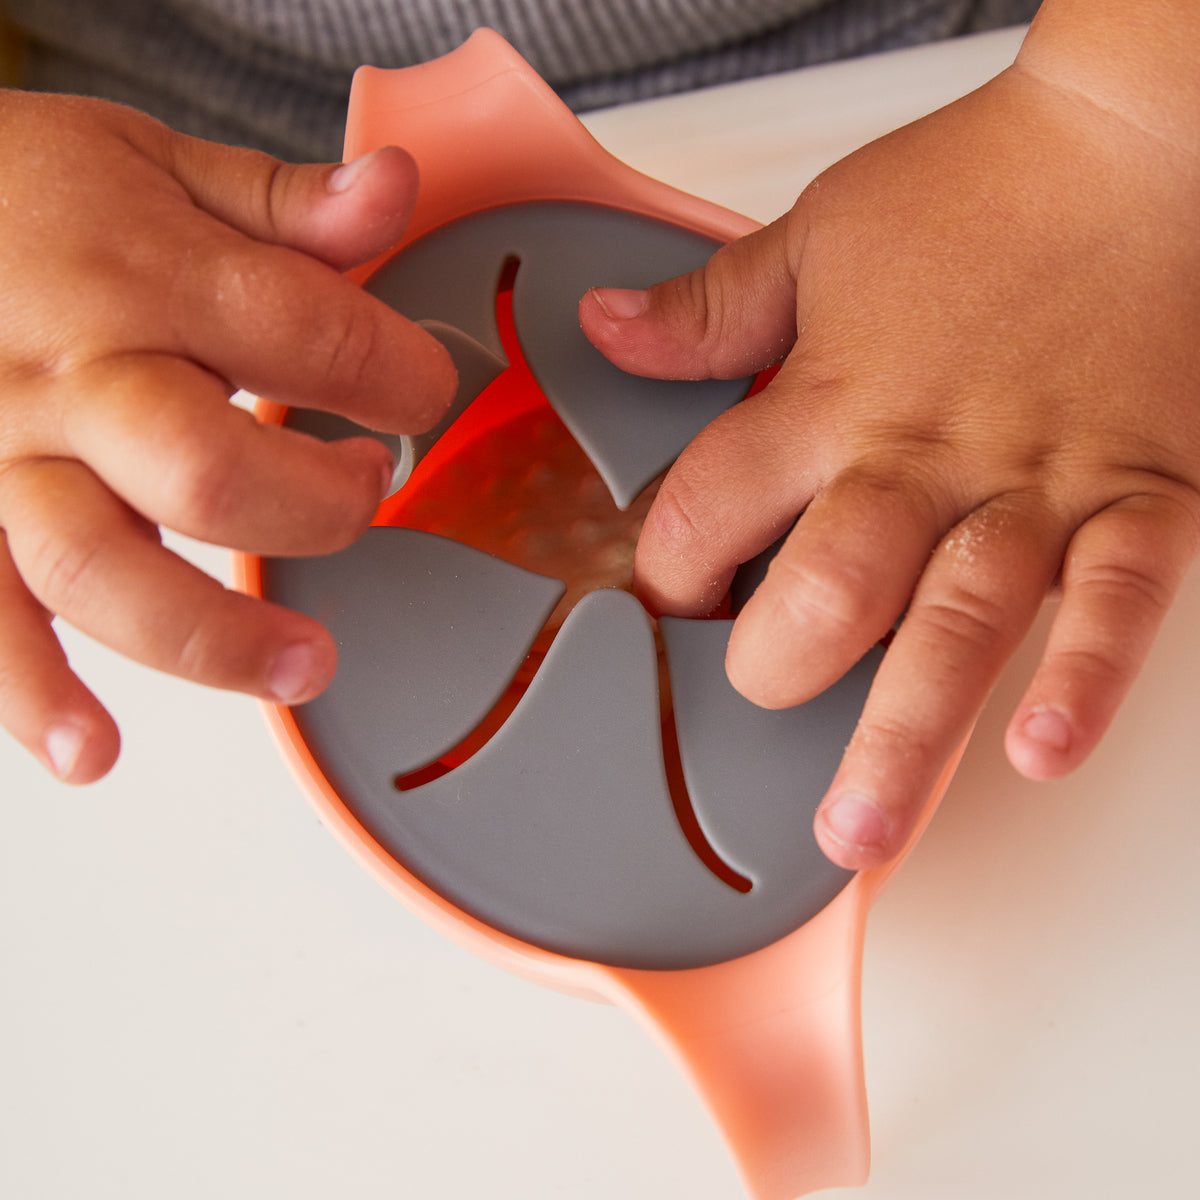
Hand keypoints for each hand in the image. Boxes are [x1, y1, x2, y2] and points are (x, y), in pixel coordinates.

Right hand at [0, 91, 455, 781]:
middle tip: (364, 496)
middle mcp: (73, 375)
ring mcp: (2, 456)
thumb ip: (281, 202)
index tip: (422, 393)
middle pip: (208, 470)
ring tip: (304, 666)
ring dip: (211, 634)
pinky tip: (90, 750)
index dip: (401, 377)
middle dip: (317, 507)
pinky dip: (34, 693)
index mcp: (144, 275)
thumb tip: (394, 189)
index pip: (312, 336)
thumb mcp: (153, 161)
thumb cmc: (17, 194)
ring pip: (99, 565)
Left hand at [581, 57, 1199, 868]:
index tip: (669, 592)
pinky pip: (1118, 602)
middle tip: (762, 689)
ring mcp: (1035, 487)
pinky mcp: (1139, 497)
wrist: (1141, 144)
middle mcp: (925, 456)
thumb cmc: (978, 192)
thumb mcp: (816, 234)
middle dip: (772, 664)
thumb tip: (604, 331)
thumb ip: (707, 307)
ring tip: (861, 832)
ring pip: (957, 626)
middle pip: (823, 593)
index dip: (668, 564)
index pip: (708, 510)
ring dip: (906, 739)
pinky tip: (1041, 748)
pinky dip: (1084, 678)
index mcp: (831, 398)